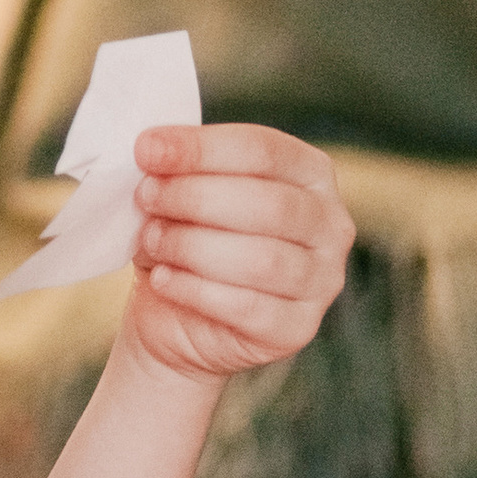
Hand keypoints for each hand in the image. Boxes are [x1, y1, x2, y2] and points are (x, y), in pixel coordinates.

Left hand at [122, 121, 352, 384]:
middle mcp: (330, 225)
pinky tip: (163, 279)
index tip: (146, 150)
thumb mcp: (183, 194)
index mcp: (311, 173)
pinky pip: (248, 307)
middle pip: (269, 203)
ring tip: (151, 240)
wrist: (177, 319)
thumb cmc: (187, 240)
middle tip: (146, 196)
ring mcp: (322, 281)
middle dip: (196, 196)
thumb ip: (181, 169)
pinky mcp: (298, 328)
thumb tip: (154, 150)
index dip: (203, 148)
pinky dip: (195, 290)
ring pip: (261, 259)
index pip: (264, 150)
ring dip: (193, 245)